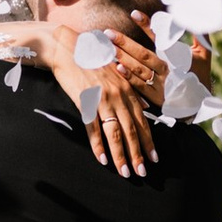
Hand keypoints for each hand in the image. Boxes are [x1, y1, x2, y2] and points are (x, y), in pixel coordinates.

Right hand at [43, 14, 160, 174]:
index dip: (148, 141)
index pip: (141, 121)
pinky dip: (98, 146)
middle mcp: (118, 96)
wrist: (67, 48)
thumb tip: (144, 107)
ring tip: (125, 172)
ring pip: (115, 133)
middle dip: (138, 154)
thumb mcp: (116, 73)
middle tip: (143, 173)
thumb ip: (131, 92)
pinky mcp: (84, 102)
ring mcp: (102, 100)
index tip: (154, 158)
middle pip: (131, 131)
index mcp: (127, 89)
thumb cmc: (91, 59)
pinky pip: (93, 129)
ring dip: (121, 155)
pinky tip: (102, 160)